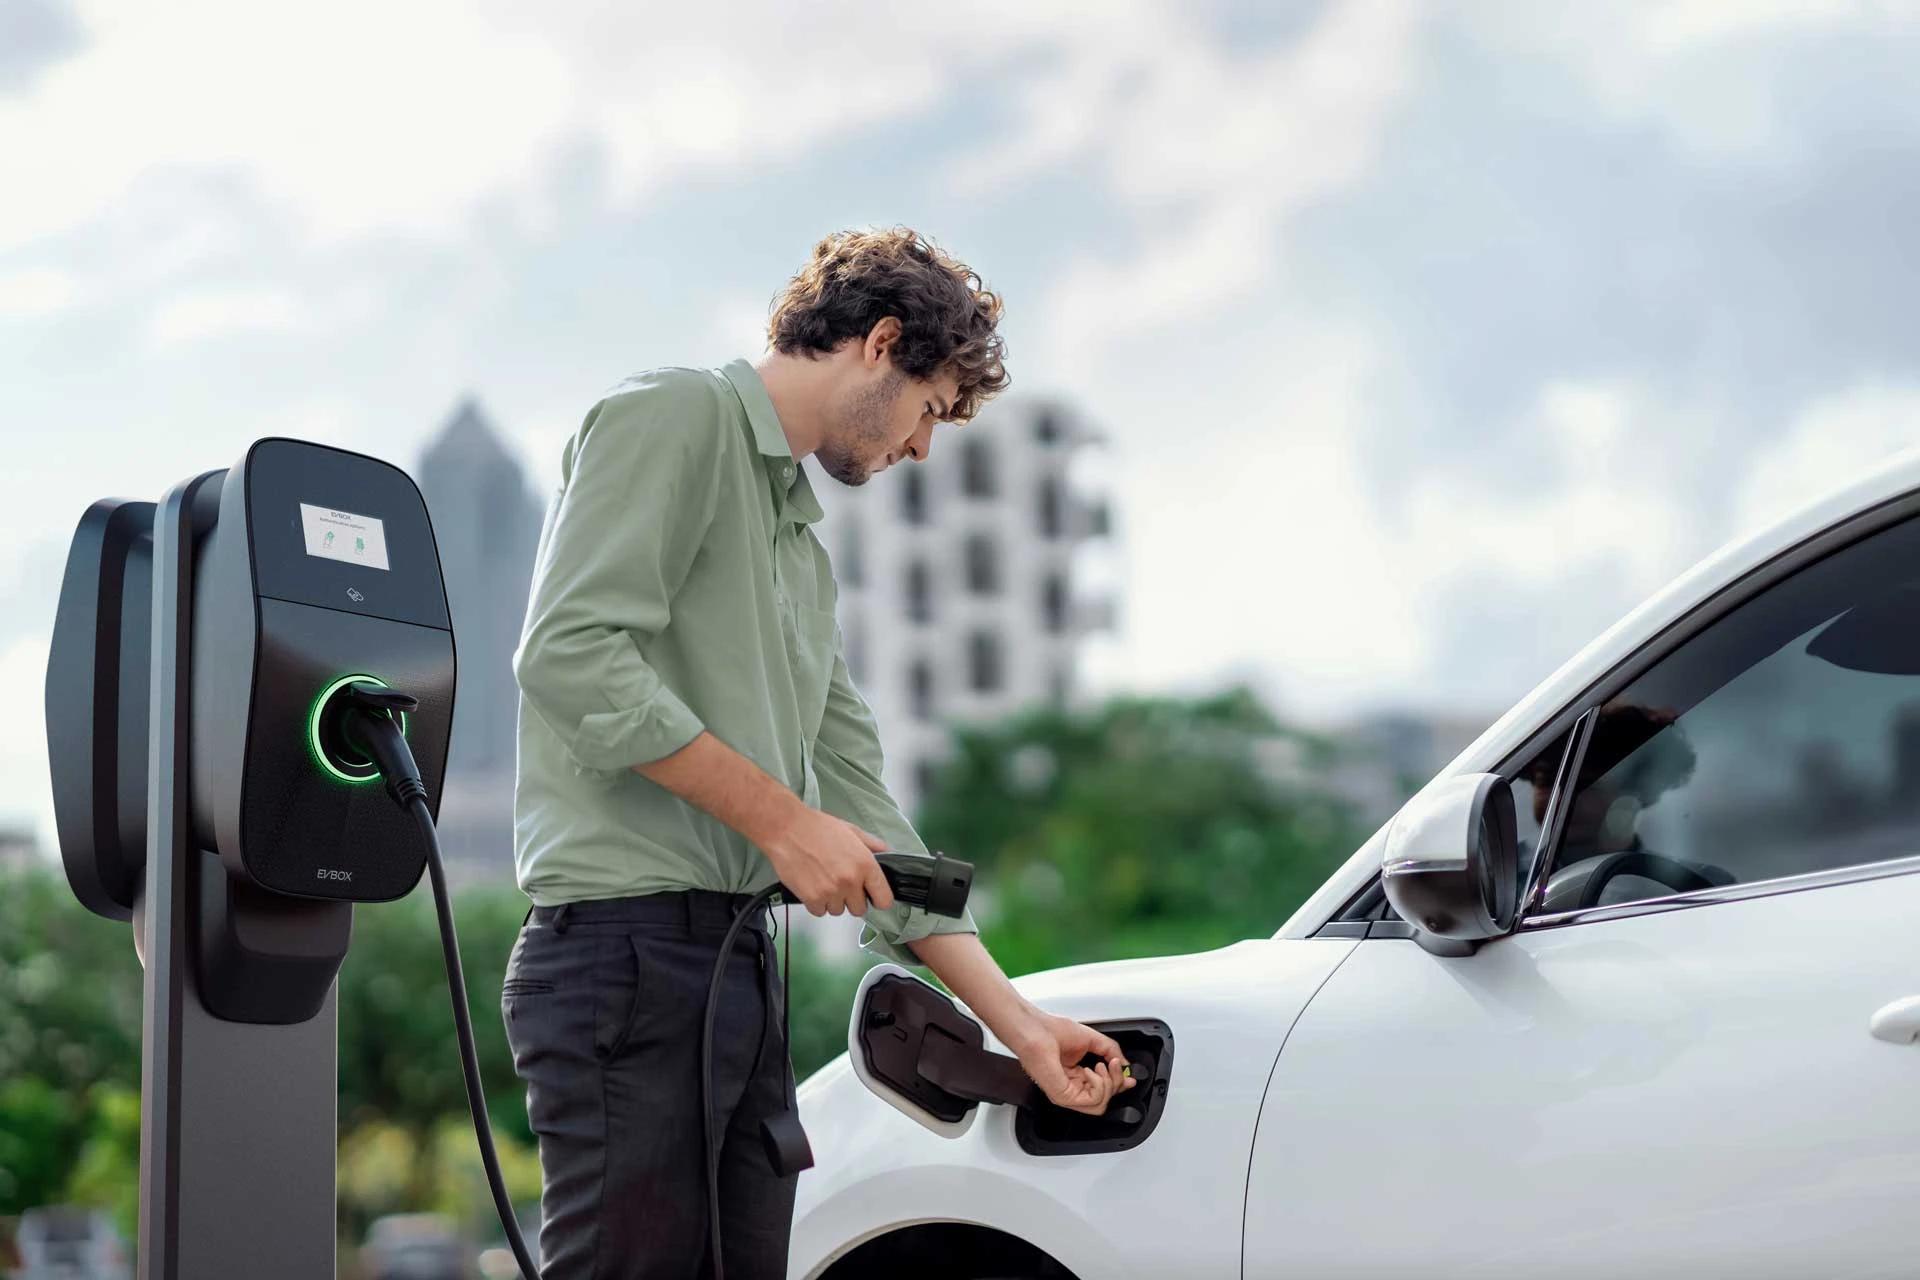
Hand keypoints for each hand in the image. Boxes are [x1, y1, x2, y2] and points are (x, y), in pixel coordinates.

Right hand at [757, 802, 895, 917]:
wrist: (786, 829)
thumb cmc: (817, 827)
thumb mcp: (851, 831)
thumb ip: (872, 844)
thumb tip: (885, 852)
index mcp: (865, 864)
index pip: (884, 899)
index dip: (878, 899)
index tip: (872, 896)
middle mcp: (850, 881)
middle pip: (860, 909)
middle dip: (852, 899)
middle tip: (842, 884)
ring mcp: (831, 892)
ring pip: (838, 911)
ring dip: (833, 901)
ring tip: (824, 881)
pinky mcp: (811, 898)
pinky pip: (820, 912)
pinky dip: (816, 903)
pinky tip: (812, 885)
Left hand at [1010, 1011, 1137, 1116]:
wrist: (1035, 1029)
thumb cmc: (1050, 1030)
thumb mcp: (1091, 1038)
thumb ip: (1110, 1049)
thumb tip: (1124, 1063)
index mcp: (1076, 1075)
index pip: (1103, 1090)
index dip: (1120, 1084)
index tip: (1129, 1075)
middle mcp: (1072, 1087)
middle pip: (1106, 1100)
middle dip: (1117, 1083)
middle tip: (1114, 1064)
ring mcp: (1067, 1094)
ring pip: (1101, 1105)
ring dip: (1109, 1084)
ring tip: (1102, 1066)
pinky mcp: (1063, 1096)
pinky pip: (1093, 1101)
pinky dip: (1099, 1085)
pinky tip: (1091, 1070)